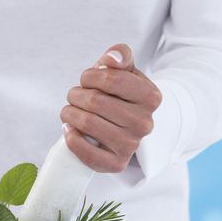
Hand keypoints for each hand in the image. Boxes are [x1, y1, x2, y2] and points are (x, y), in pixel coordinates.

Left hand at [60, 43, 161, 171]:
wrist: (124, 127)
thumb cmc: (118, 95)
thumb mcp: (123, 71)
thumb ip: (119, 56)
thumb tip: (113, 57)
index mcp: (151, 97)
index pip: (110, 79)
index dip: (90, 76)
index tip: (86, 78)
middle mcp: (145, 123)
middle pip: (95, 101)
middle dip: (76, 94)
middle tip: (74, 95)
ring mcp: (131, 146)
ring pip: (87, 123)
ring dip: (69, 113)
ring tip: (69, 111)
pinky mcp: (116, 164)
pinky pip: (86, 152)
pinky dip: (71, 137)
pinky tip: (69, 129)